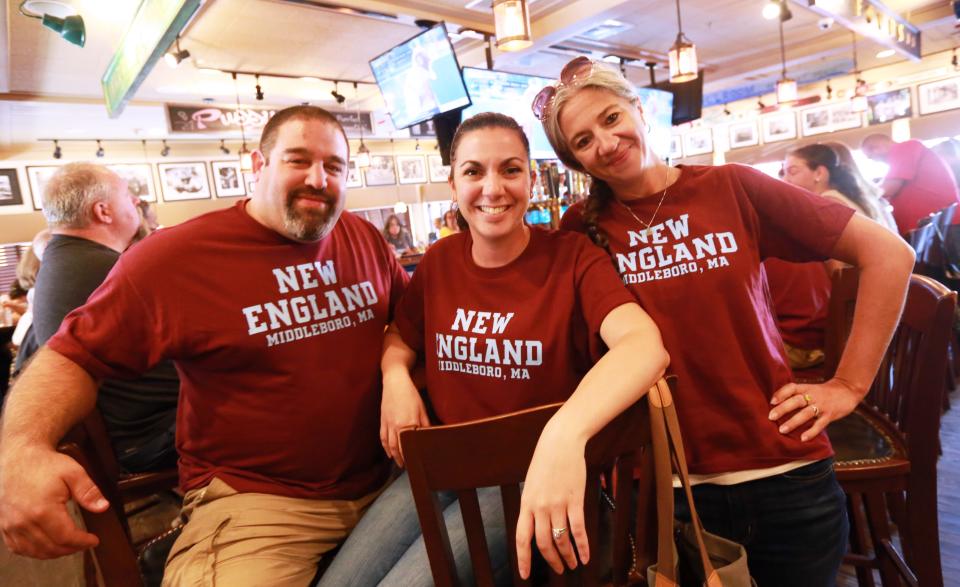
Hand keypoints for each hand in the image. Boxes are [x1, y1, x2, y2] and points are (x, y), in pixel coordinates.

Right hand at [0, 446, 108, 558]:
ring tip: (69, 545)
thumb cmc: (44, 464)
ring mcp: (11, 525)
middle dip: (71, 549)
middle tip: (84, 543)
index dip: (82, 542)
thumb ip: (89, 492)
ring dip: (54, 553)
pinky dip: (34, 551)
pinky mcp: (4, 525)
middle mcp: (23, 521)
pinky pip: (18, 548)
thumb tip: (103, 507)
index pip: (65, 537)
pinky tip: (46, 546)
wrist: (18, 457)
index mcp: (42, 510)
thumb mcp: (73, 472)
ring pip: (34, 551)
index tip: (93, 540)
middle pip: (50, 548)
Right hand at [379, 372, 429, 466]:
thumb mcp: (422, 409)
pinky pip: (382, 437)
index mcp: (408, 423)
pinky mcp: (382, 420)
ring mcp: (388, 423)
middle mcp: (396, 425)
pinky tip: (389, 453)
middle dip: (402, 459)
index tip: (416, 463)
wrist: (395, 382)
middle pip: (398, 448)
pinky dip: (385, 447)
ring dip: (394, 456)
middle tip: (408, 467)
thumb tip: (429, 435)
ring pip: (389, 445)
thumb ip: (425, 424)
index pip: (409, 445)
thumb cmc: (410, 394)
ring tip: (399, 463)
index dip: (411, 456)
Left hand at [515, 420, 587, 578]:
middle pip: (544, 543)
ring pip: (561, 540)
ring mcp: (557, 505)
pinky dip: (583, 546)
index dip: (523, 559)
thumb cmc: (545, 461)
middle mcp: (540, 507)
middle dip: (552, 560)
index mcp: (526, 504)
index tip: (525, 575)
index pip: (522, 538)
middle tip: (559, 570)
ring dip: (568, 556)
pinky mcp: (575, 500)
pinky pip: (579, 530)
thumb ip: (532, 504)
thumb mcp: (531, 483)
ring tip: (573, 564)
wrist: (560, 442)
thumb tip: (535, 523)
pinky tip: (586, 556)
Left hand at [768, 378, 862, 440]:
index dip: (781, 393)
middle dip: (783, 408)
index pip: (792, 387)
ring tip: (782, 430)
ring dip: (793, 422)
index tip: (771, 401)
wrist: (847, 390)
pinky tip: (803, 438)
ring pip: (806, 413)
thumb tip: (776, 406)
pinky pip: (820, 424)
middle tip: (771, 417)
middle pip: (796, 400)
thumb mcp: (810, 389)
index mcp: (806, 388)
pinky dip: (811, 432)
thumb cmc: (823, 393)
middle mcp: (813, 395)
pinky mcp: (830, 415)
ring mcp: (822, 405)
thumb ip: (797, 395)